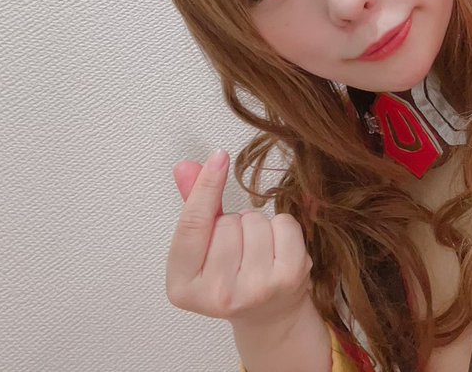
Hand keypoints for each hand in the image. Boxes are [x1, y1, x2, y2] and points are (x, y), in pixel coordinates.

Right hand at [165, 149, 314, 328]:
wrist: (268, 314)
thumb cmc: (230, 275)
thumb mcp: (203, 248)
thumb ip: (193, 208)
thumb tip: (186, 168)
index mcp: (183, 287)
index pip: (192, 226)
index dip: (205, 187)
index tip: (217, 157)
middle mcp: (217, 295)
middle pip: (227, 221)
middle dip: (232, 222)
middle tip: (236, 248)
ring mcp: (256, 289)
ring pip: (256, 220)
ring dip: (257, 225)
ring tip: (255, 250)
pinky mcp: (288, 279)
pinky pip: (284, 224)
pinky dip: (282, 227)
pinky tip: (276, 250)